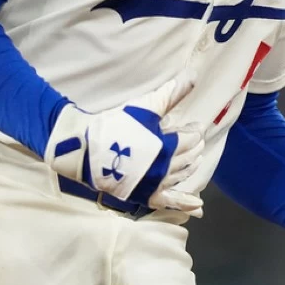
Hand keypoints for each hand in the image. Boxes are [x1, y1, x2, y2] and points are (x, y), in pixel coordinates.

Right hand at [44, 73, 205, 214]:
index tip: (195, 126)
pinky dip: (185, 204)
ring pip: (182, 176)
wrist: (86, 149)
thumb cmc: (117, 126)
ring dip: (190, 166)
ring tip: (194, 159)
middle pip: (189, 158)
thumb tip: (194, 76)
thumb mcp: (146, 107)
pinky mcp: (145, 196)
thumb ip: (172, 93)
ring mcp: (156, 185)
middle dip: (193, 147)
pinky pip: (170, 202)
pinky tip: (198, 208)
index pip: (190, 139)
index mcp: (167, 147)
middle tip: (194, 140)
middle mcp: (165, 169)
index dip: (194, 131)